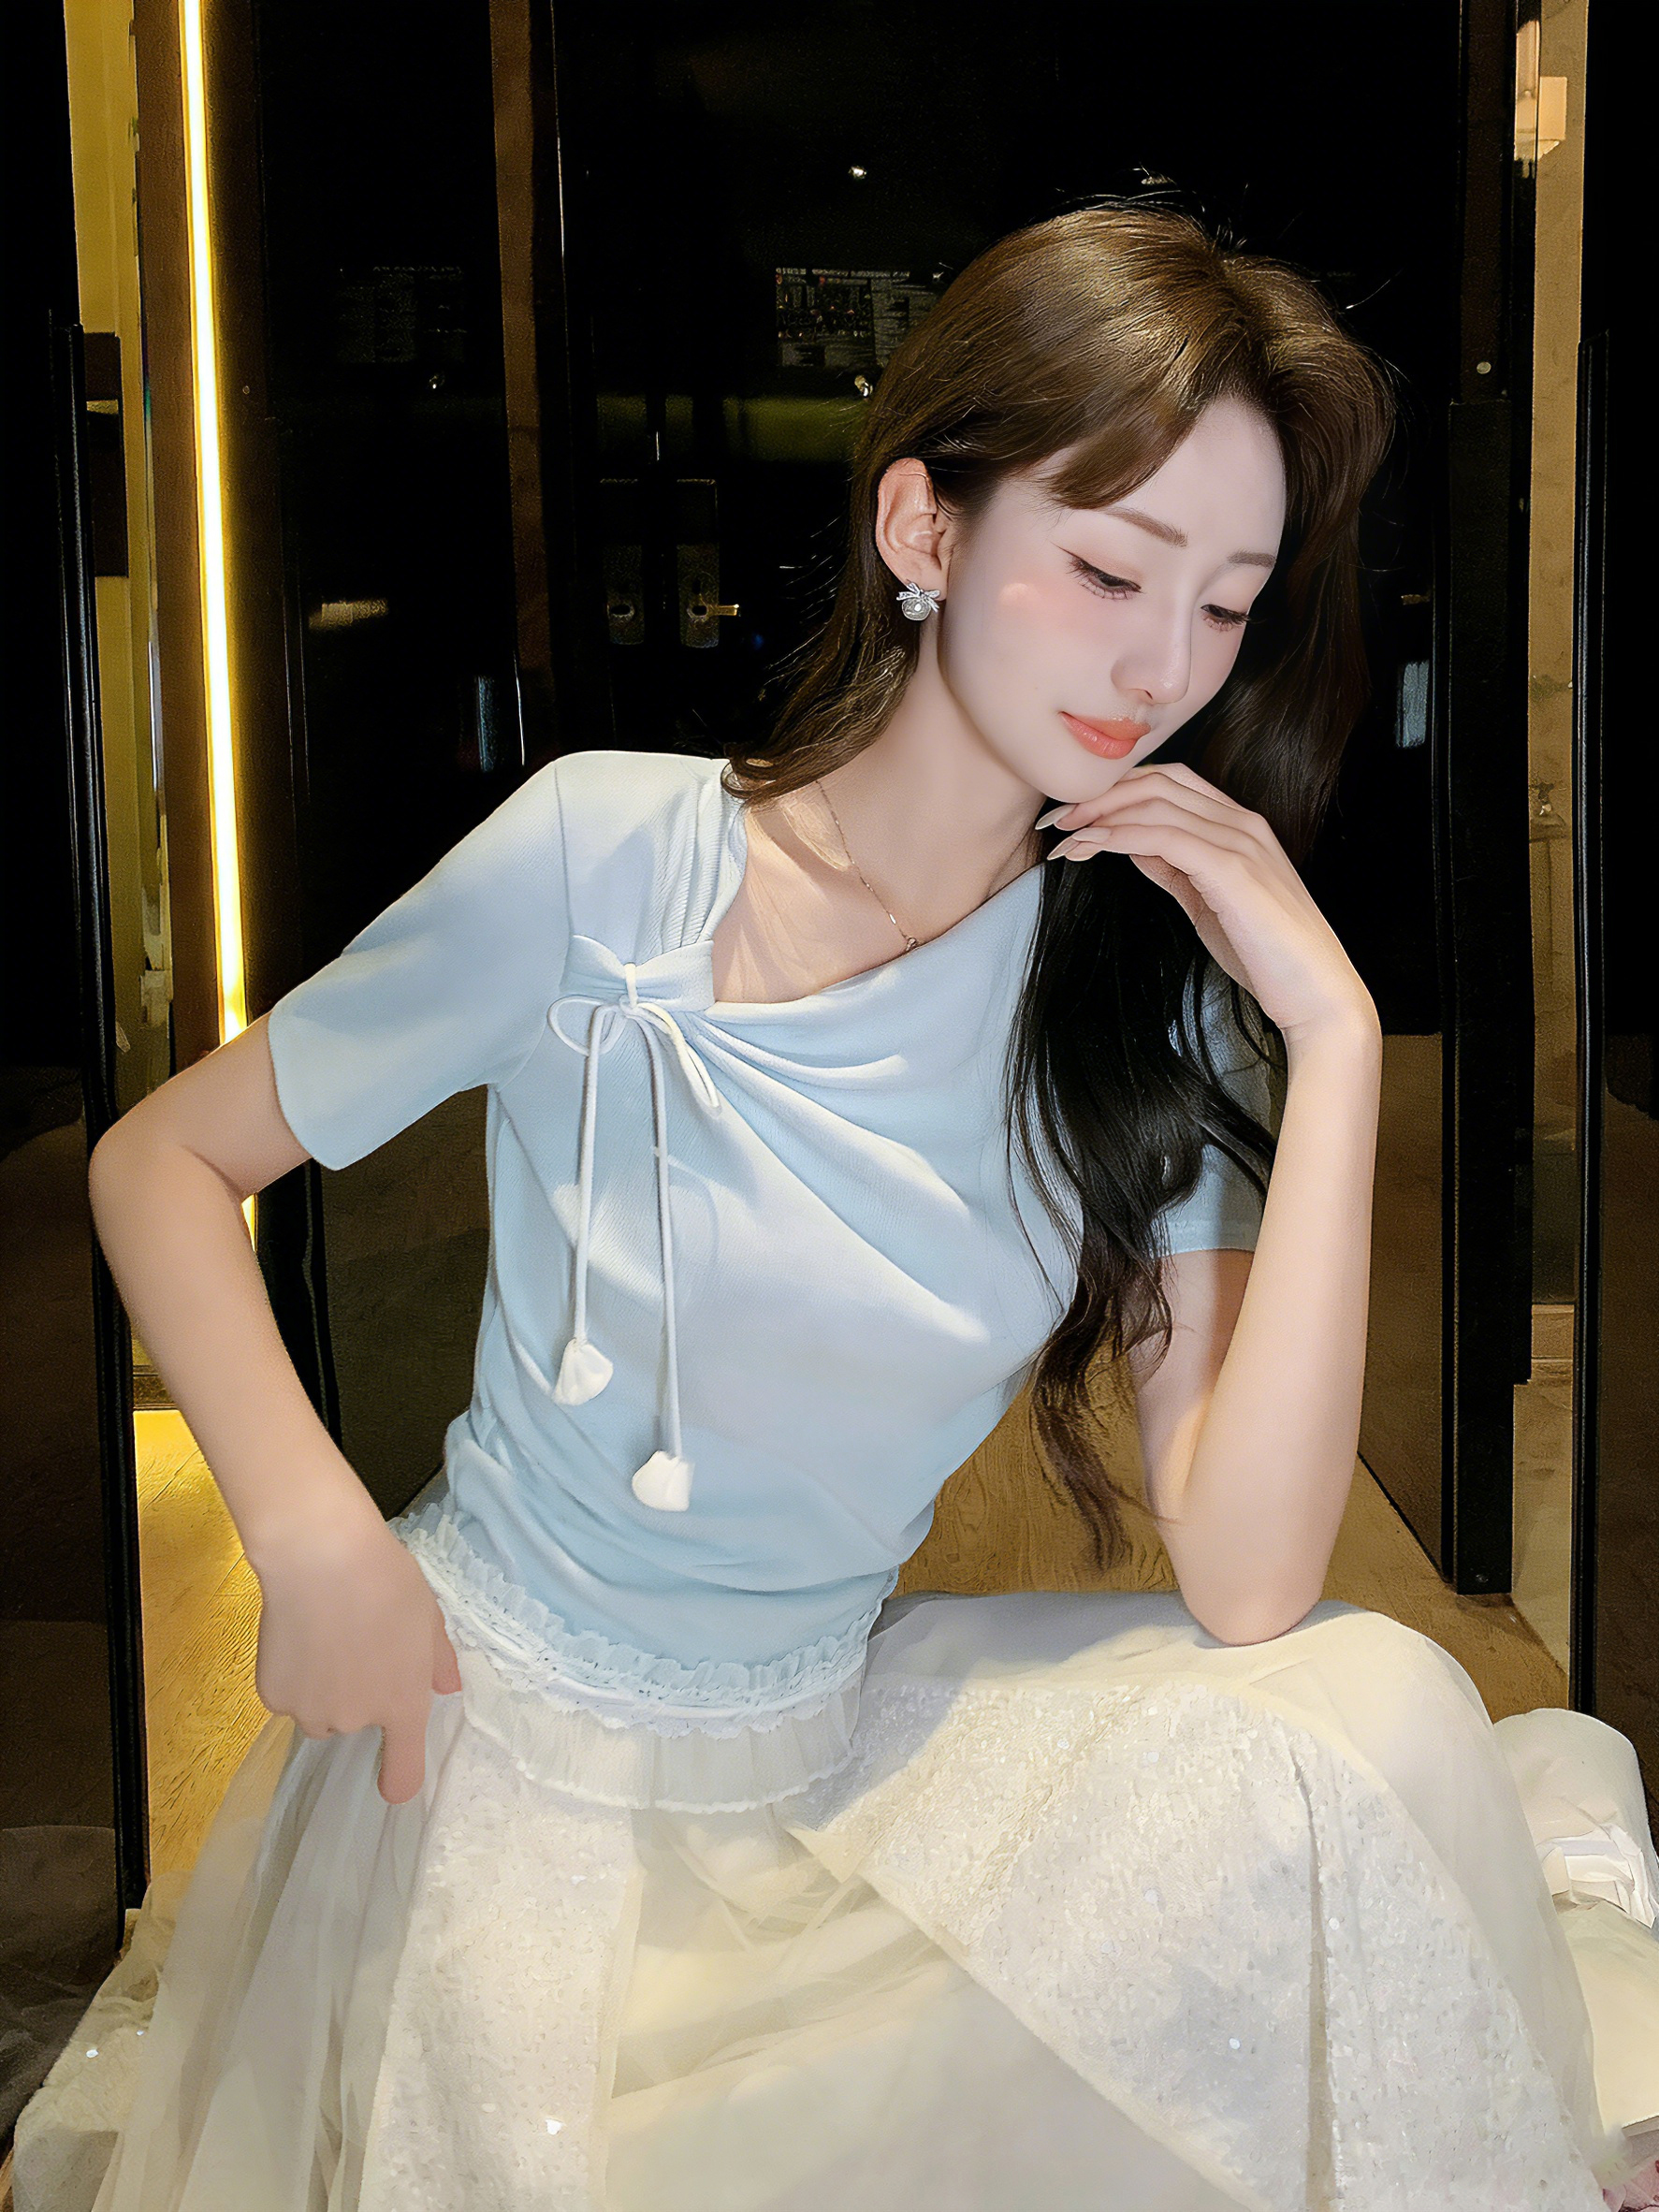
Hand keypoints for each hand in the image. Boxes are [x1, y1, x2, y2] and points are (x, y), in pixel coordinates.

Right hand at [250, 1507, 463, 1804]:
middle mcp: (357, 1719)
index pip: (403, 1772)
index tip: (392, 1783)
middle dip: (354, 1694)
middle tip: (353, 1645)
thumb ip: (438, 1660)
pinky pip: (286, 1696)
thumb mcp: (428, 1615)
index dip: (398, 1780)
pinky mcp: (274, 1697)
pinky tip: (294, 1634)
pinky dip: (290, 1675)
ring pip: (317, 1713)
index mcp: (403, 1703)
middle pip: (353, 1724)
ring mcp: (311, 1712)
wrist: (322, 1557)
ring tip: (322, 1638)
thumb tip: (445, 1688)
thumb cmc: (386, 1580)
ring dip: (321, 1691)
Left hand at [1038, 763, 1377, 1045]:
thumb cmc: (1267, 956)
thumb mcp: (1207, 903)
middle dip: (1099, 795)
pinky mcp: (1232, 868)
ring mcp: (1240, 841)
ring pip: (1156, 803)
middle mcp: (1242, 822)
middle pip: (1158, 781)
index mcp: (1239, 826)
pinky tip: (1089, 847)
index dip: (1117, 791)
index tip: (1074, 816)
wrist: (1317, 993)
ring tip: (1061, 835)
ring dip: (1099, 815)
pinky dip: (1118, 836)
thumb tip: (1132, 846)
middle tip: (1054, 820)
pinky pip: (1162, 836)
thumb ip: (1175, 869)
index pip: (1170, 782)